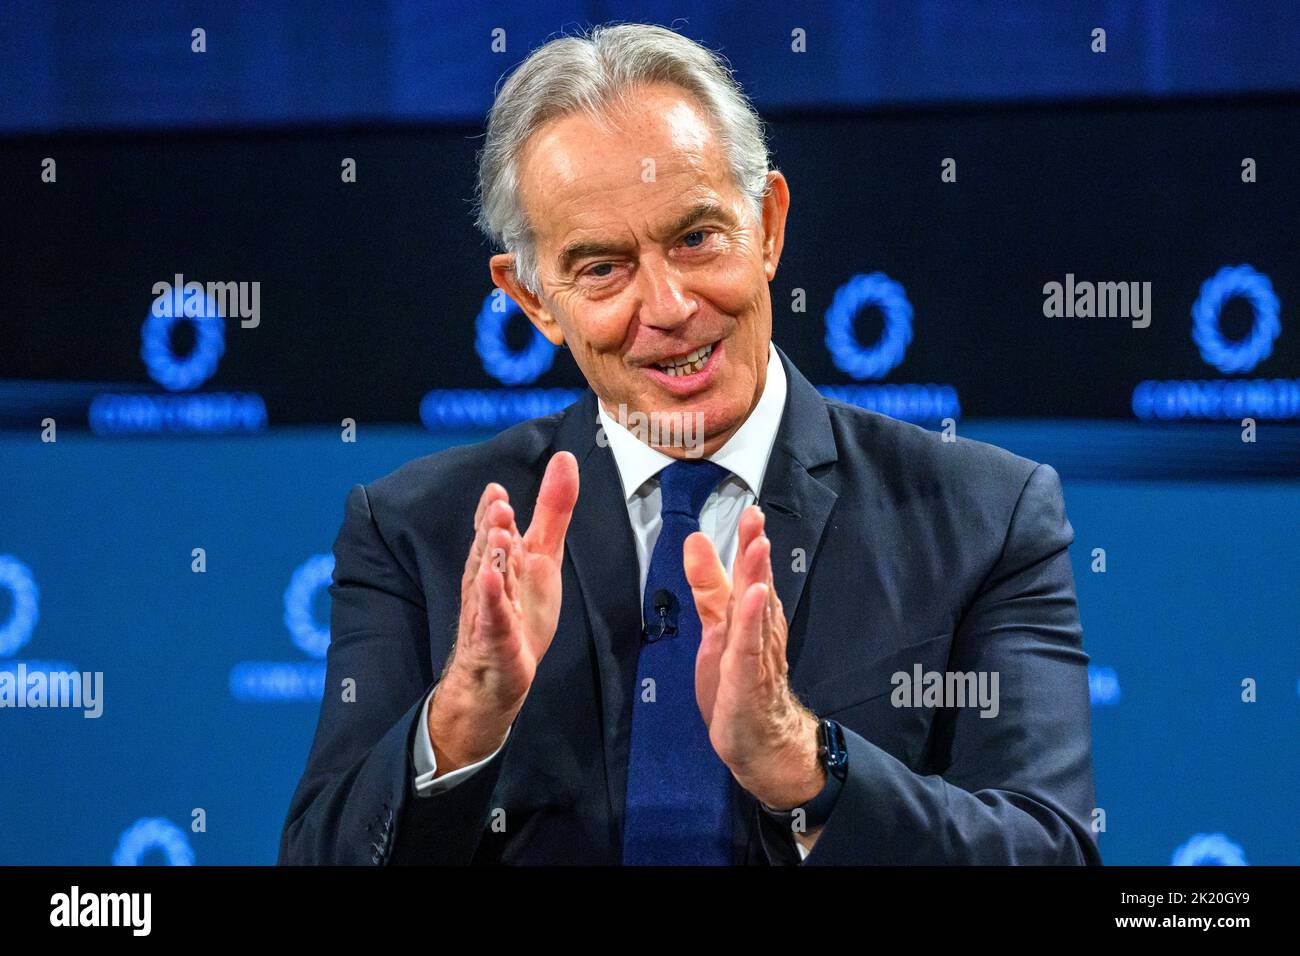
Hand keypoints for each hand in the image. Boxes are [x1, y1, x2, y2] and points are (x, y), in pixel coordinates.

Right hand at [428, 451, 578, 772]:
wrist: (500, 674)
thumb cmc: (520, 610)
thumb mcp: (544, 554)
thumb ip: (552, 509)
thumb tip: (565, 458)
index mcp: (502, 558)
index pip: (493, 530)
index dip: (492, 512)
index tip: (496, 490)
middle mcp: (490, 579)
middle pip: (489, 550)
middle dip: (491, 527)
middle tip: (497, 504)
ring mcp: (490, 610)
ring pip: (489, 581)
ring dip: (492, 558)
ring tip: (498, 535)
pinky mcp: (497, 639)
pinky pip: (493, 619)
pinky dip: (493, 602)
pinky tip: (494, 583)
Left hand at [684, 506, 823, 812]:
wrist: (761, 742)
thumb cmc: (738, 683)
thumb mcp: (716, 629)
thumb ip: (708, 586)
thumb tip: (695, 539)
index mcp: (750, 615)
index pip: (749, 571)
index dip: (749, 541)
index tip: (751, 509)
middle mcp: (759, 629)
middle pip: (756, 583)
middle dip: (755, 549)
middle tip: (756, 515)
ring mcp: (757, 654)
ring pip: (757, 610)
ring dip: (758, 576)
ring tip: (759, 545)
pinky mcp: (748, 679)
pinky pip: (750, 647)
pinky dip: (753, 621)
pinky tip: (755, 598)